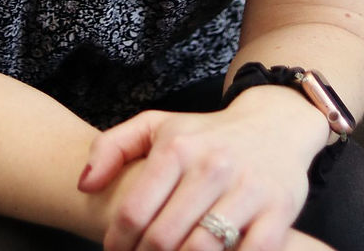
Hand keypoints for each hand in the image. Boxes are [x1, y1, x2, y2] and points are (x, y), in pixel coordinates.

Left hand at [79, 95, 324, 250]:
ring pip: (202, 250)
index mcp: (178, 147)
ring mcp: (247, 190)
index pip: (135, 211)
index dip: (118, 242)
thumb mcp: (158, 126)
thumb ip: (112, 148)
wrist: (275, 125)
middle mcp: (212, 166)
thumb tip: (84, 184)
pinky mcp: (278, 212)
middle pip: (164, 238)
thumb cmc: (207, 135)